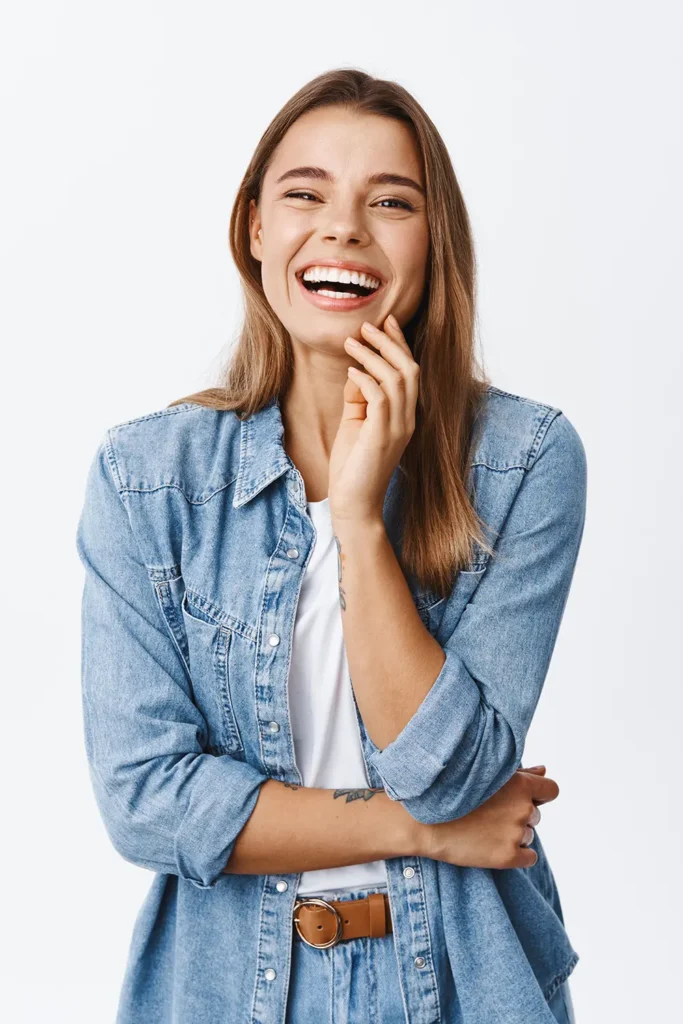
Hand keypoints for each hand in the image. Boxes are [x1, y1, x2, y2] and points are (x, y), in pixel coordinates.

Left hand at [328, 315, 419, 523]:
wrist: (354, 504)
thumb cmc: (353, 466)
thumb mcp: (356, 424)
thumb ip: (359, 399)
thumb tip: (356, 371)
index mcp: (404, 416)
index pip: (409, 372)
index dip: (399, 344)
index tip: (385, 322)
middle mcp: (407, 419)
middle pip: (409, 369)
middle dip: (389, 343)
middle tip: (367, 325)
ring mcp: (398, 428)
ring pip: (397, 379)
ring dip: (373, 356)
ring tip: (352, 342)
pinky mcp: (382, 436)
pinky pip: (380, 399)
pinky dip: (366, 380)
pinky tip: (350, 371)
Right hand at [417, 765, 558, 869]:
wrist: (422, 819)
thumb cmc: (452, 791)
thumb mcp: (486, 775)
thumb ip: (520, 774)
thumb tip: (544, 771)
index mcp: (520, 784)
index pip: (551, 790)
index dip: (539, 794)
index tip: (524, 798)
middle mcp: (522, 808)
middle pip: (535, 815)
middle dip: (518, 815)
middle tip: (489, 813)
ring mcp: (515, 833)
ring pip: (528, 835)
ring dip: (513, 833)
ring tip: (483, 827)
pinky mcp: (507, 857)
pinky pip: (529, 857)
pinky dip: (516, 854)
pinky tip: (492, 845)